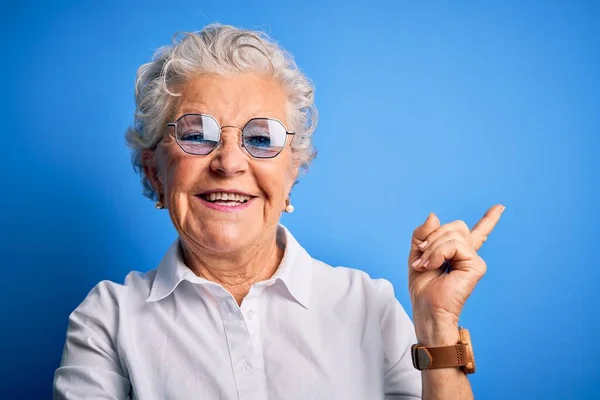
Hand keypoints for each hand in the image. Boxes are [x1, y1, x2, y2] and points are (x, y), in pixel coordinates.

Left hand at [408, 204, 504, 343]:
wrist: (427, 309)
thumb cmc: (423, 287)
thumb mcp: (417, 254)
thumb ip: (423, 234)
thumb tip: (434, 216)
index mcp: (457, 252)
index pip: (475, 232)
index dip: (489, 219)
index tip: (500, 207)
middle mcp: (469, 254)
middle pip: (454, 226)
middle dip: (432, 238)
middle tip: (421, 259)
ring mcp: (474, 259)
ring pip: (452, 234)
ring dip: (431, 249)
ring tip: (425, 266)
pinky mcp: (476, 266)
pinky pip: (454, 245)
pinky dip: (438, 254)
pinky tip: (434, 266)